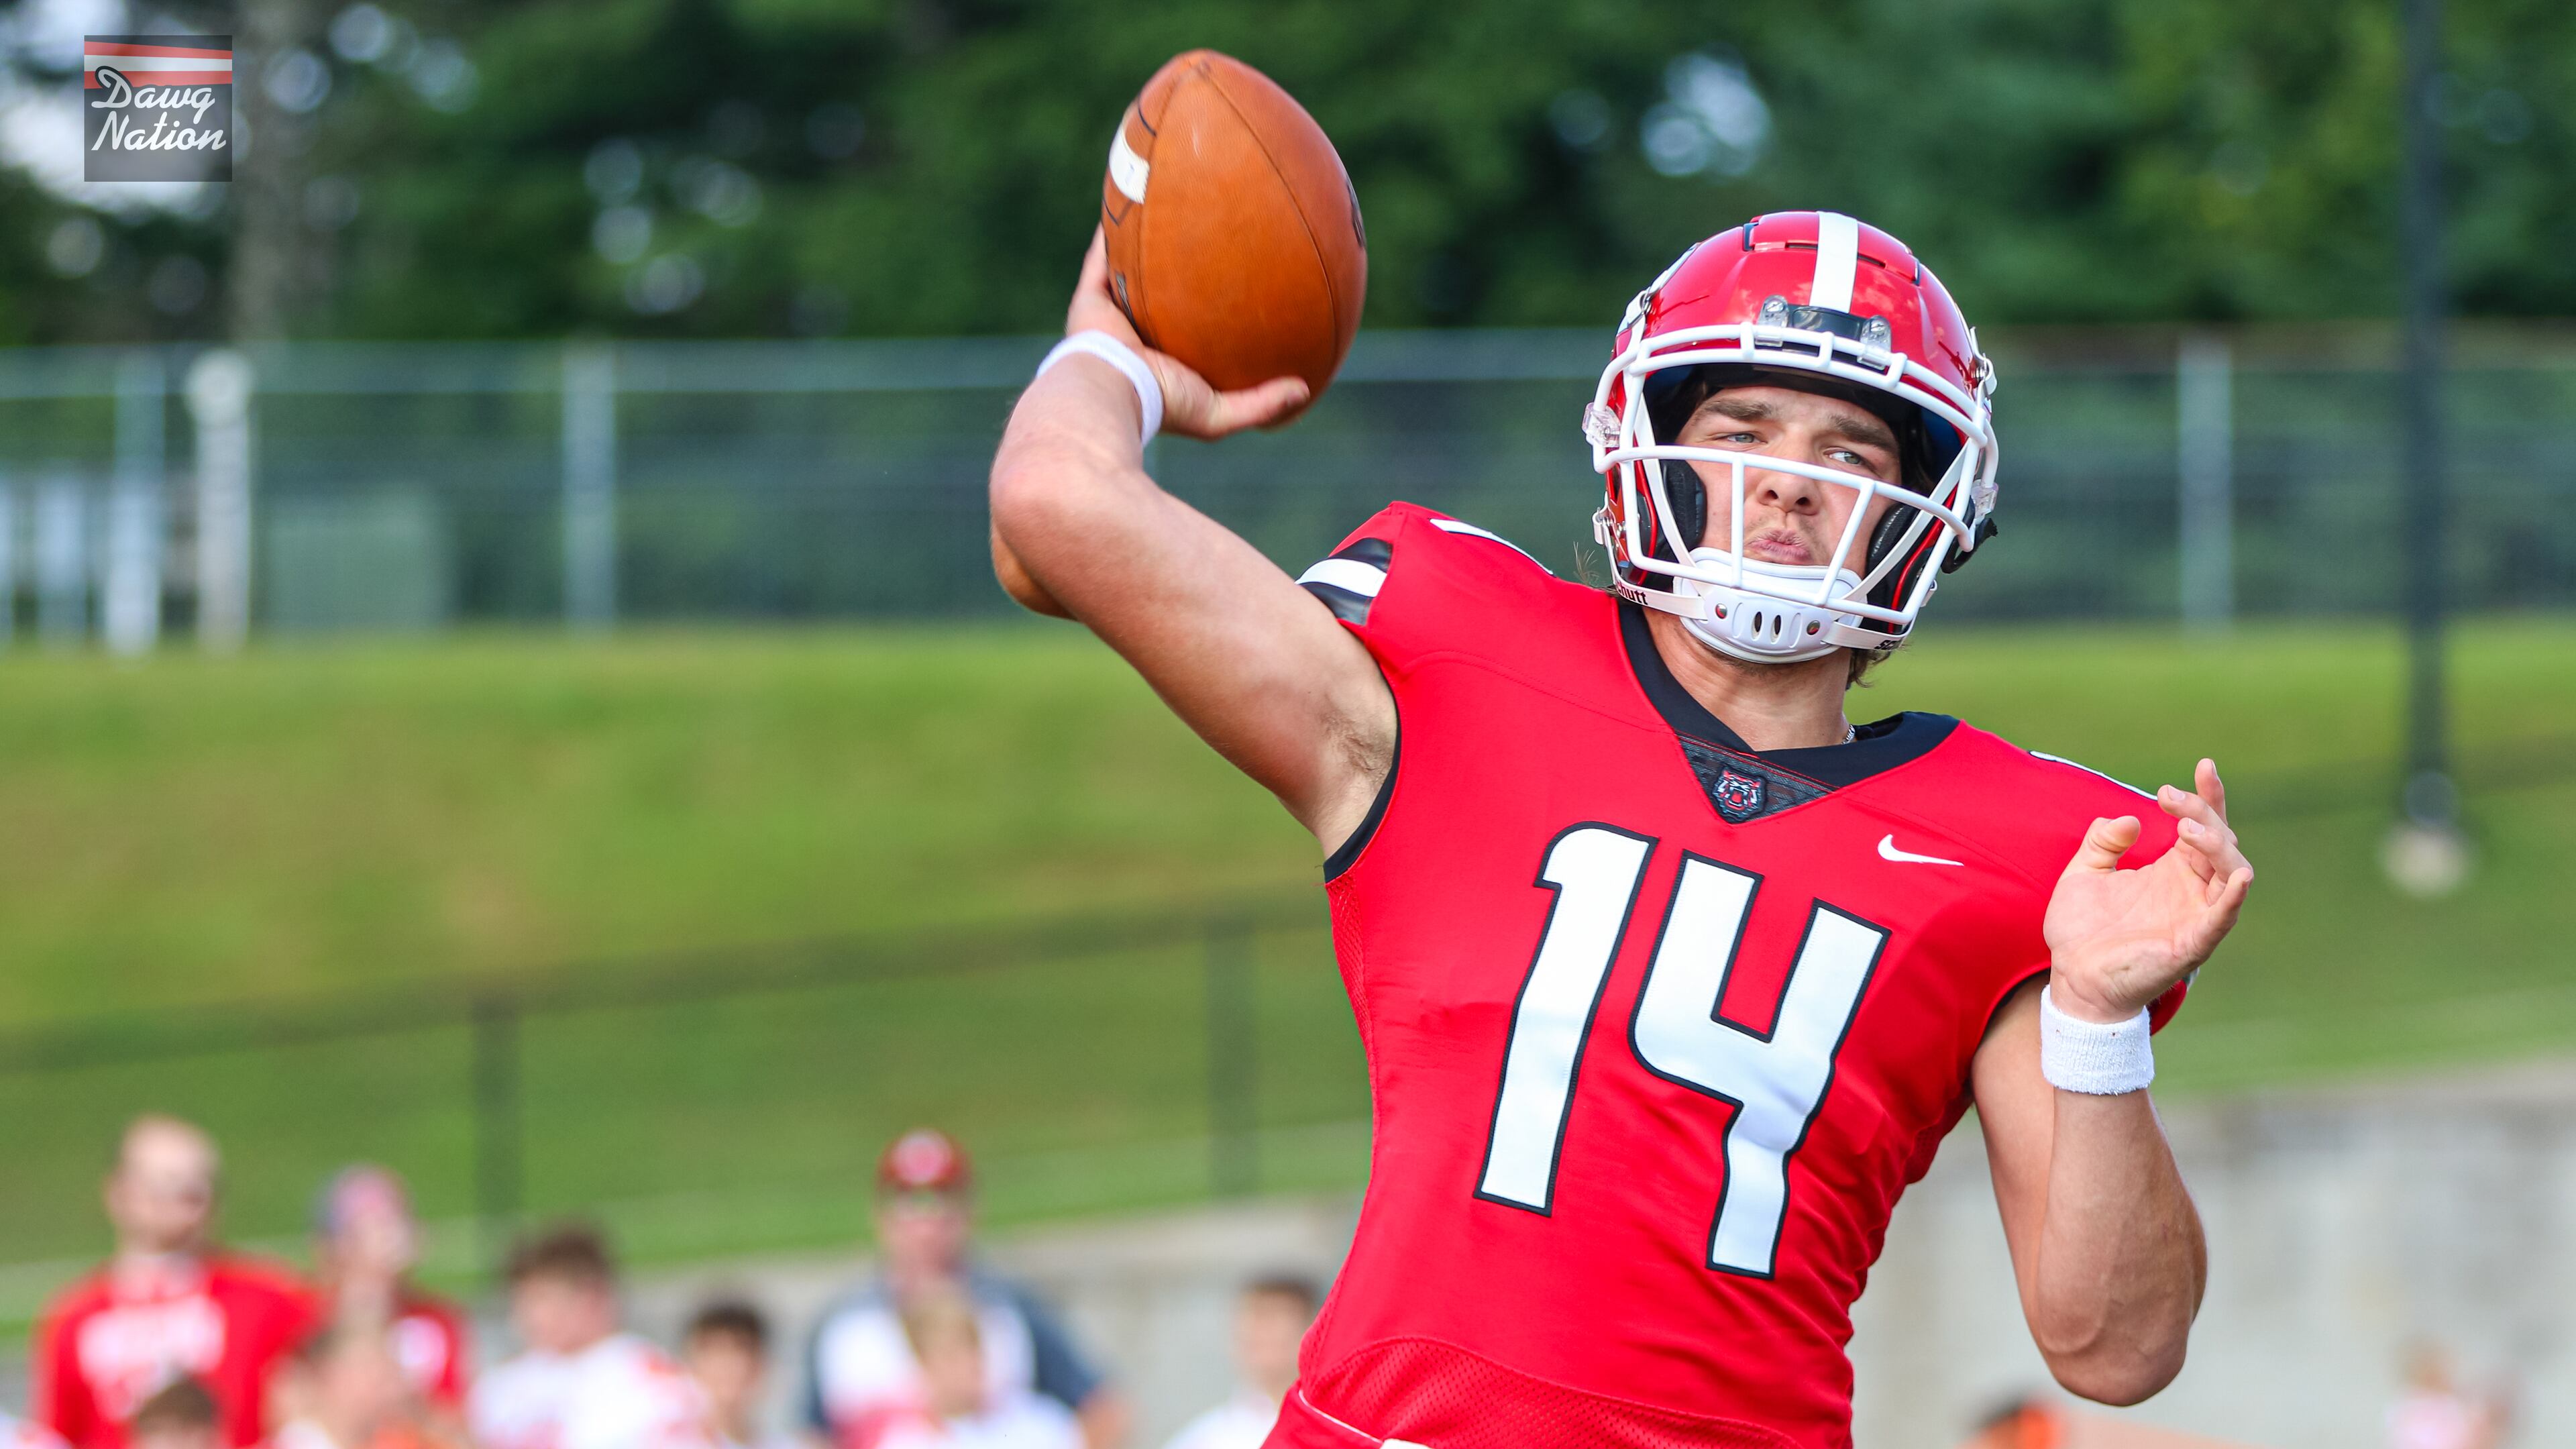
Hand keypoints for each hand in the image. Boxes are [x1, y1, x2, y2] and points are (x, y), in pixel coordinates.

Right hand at [1063, 228, 1309, 438]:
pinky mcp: (1089, 300)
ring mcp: (1110, 316)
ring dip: (1142, 245)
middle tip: (1205, 241)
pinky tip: (1127, 202)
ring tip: (1164, 212)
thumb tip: (1303, 389)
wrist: (1112, 392)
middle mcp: (1134, 336)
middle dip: (1176, 272)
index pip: (1186, 331)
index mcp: (1160, 360)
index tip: (1233, 285)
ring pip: (1128, 273)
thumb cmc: (1163, 404)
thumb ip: (1260, 403)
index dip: (1206, 310)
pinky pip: (1100, 259)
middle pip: (1158, 295)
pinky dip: (1111, 234)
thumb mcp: (1219, 413)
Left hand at [2043, 758, 2254, 1023]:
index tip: (2203, 766)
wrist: (2072, 978)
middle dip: (2202, 813)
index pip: (2202, 826)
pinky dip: (2234, 896)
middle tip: (2169, 797)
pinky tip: (2237, 874)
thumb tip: (2130, 819)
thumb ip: (2102, 842)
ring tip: (2187, 828)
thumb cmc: (2082, 931)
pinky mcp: (2193, 942)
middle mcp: (2191, 889)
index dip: (2207, 796)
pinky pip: (2223, 917)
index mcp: (2172, 870)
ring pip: (2230, 871)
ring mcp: (2196, 915)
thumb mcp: (2082, 873)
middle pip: (2218, 841)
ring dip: (2216, 845)